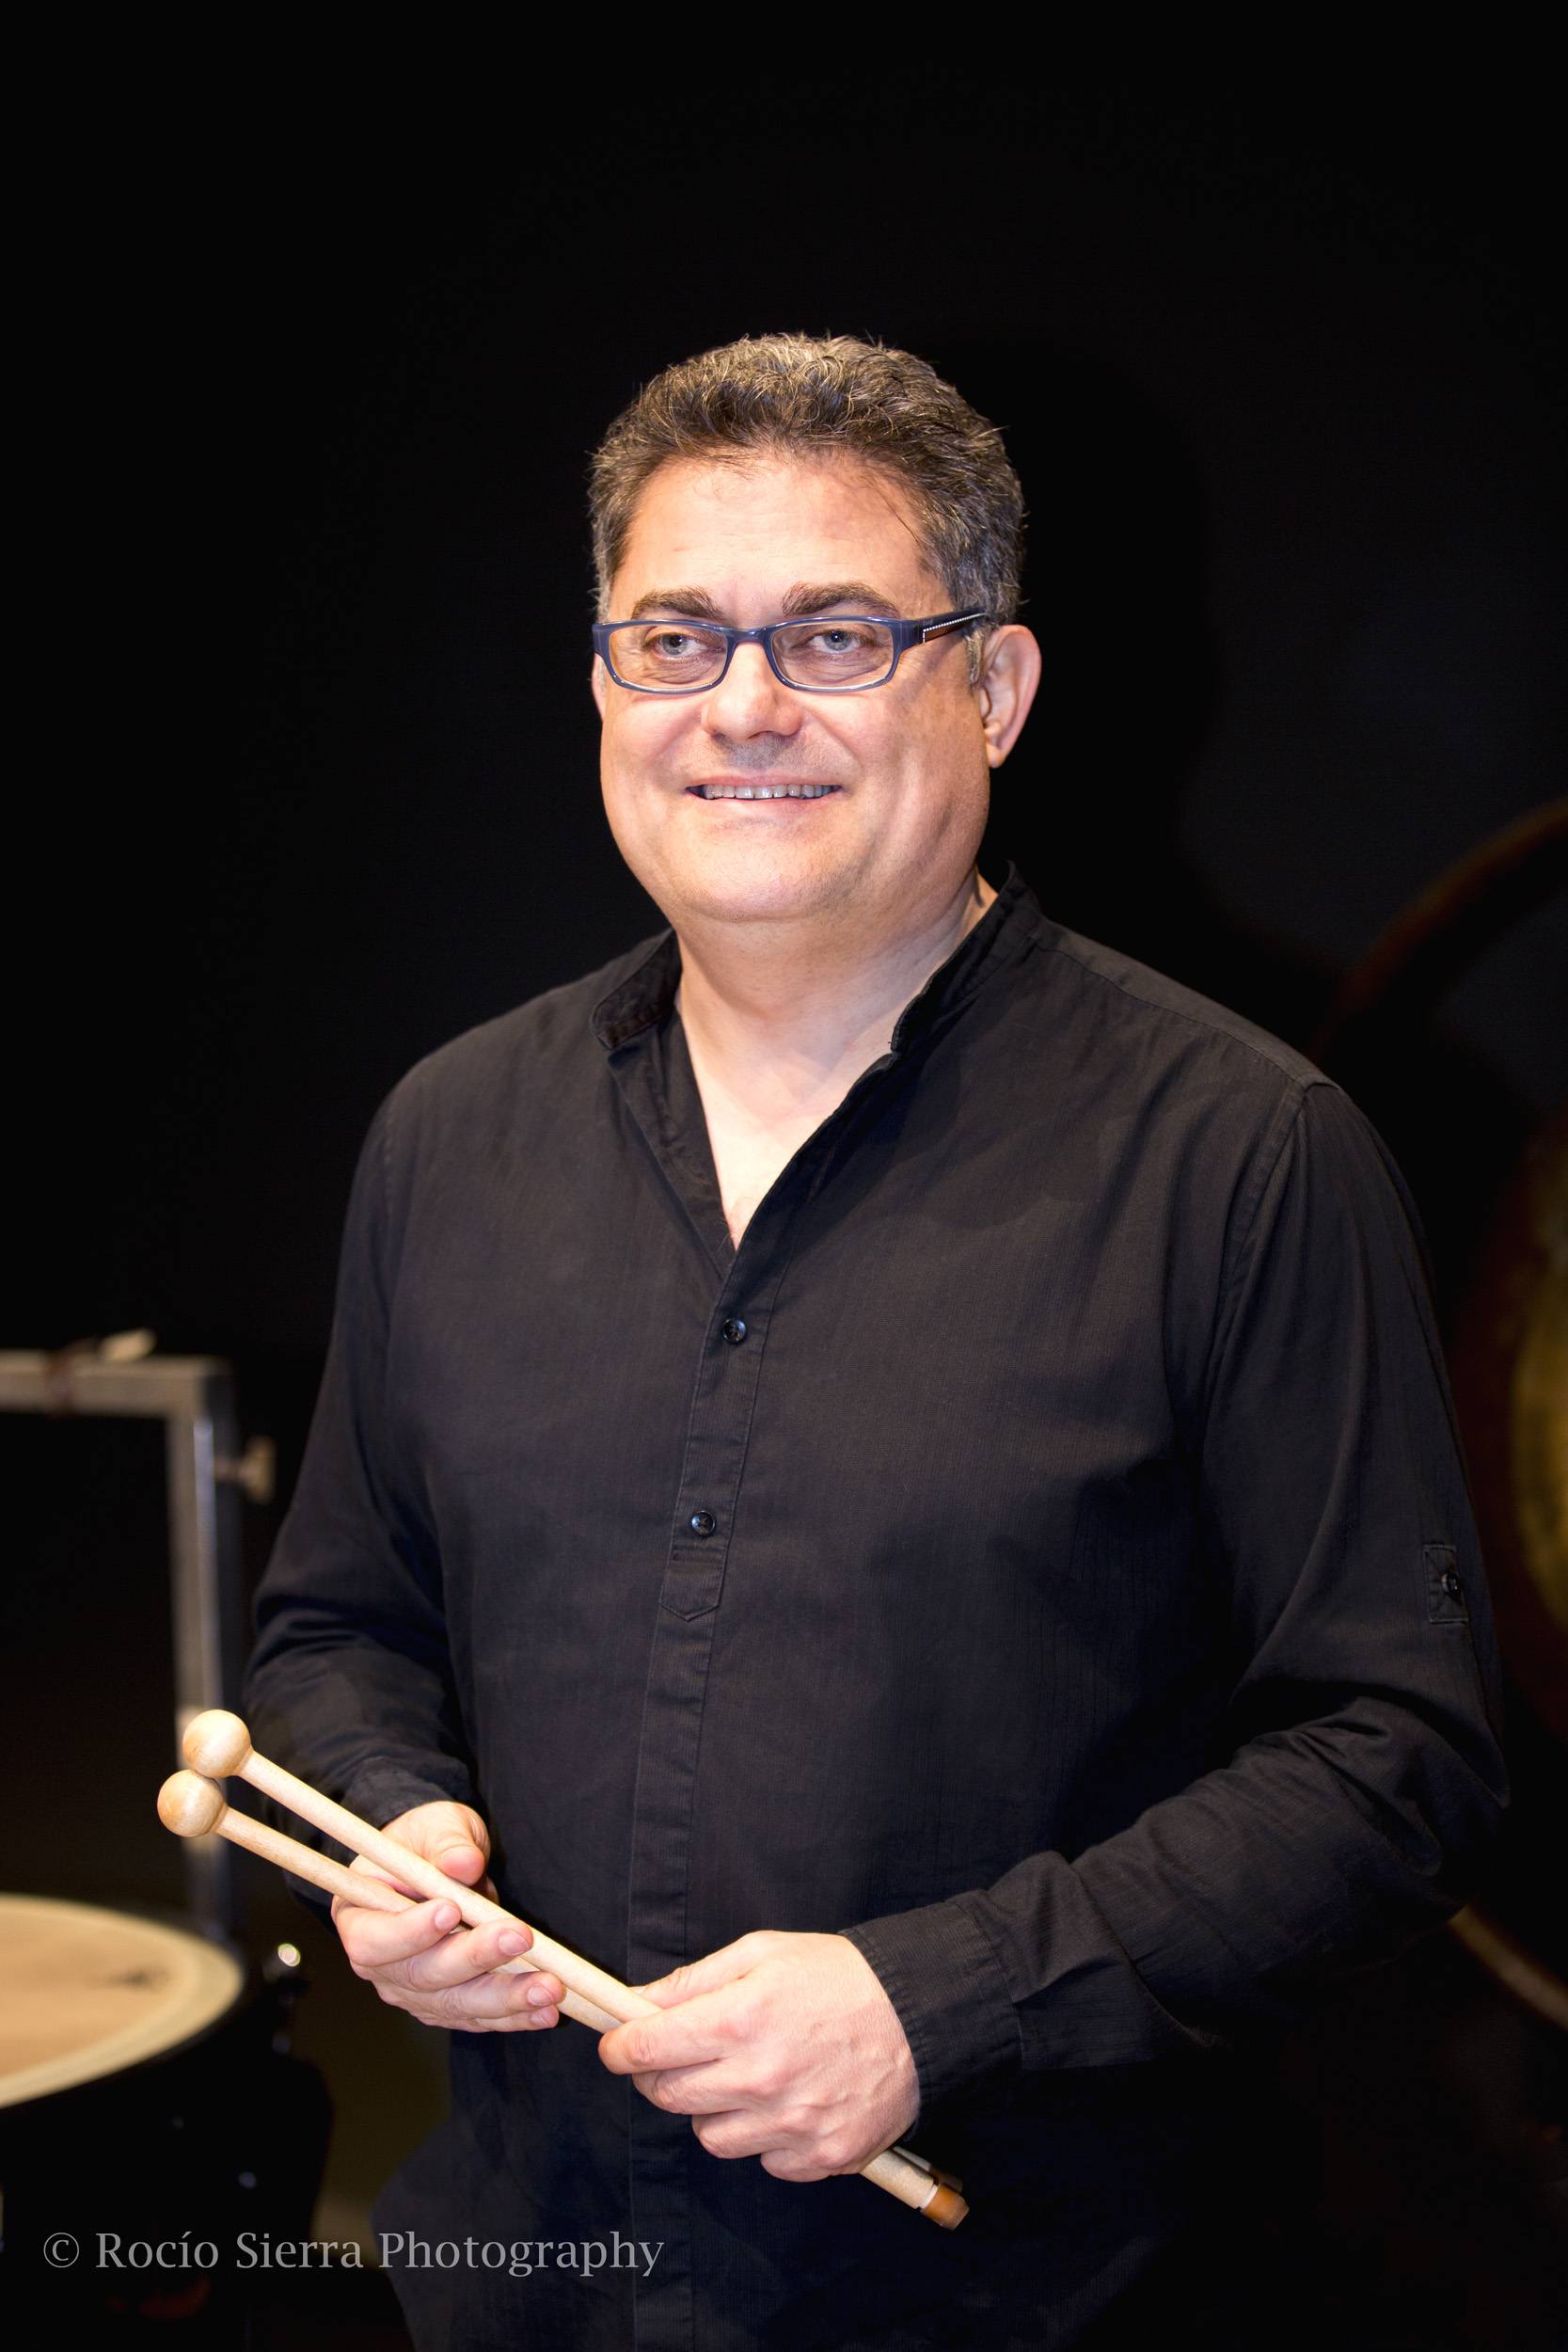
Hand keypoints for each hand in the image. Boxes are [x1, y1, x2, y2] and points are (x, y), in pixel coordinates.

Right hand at [330, 1801, 563, 2032]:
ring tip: (549, 1988)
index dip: (409, 1932)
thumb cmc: (428, 1841)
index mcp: (360, 1919)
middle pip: (423, 1976)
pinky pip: (480, 2017)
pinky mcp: (447, 2005)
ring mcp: (414, 1992)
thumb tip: (464, 1864)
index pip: (374, 1940)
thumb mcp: (434, 1825)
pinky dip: (515, 2015)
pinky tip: (547, 2012)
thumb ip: (446, 1842)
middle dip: (476, 1959)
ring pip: (458, 2004)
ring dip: (506, 1998)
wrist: (441, 1864)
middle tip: (521, 1936)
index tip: (450, 1910)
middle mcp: (382, 1966)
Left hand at [598, 1932, 917, 2180]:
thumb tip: (638, 2002)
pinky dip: (762, 2137)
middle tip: (678, 2055)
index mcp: (742, 2019)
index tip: (617, 2045)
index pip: (648, 2048)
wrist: (921, 2015)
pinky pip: (761, 2161)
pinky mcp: (820, 2156)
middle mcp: (761, 2078)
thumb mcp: (763, 1953)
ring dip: (711, 2109)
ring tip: (742, 2077)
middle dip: (658, 2075)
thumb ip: (695, 1979)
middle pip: (668, 2096)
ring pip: (709, 2136)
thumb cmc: (839, 1976)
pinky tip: (784, 2102)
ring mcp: (791, 2124)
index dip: (620, 2047)